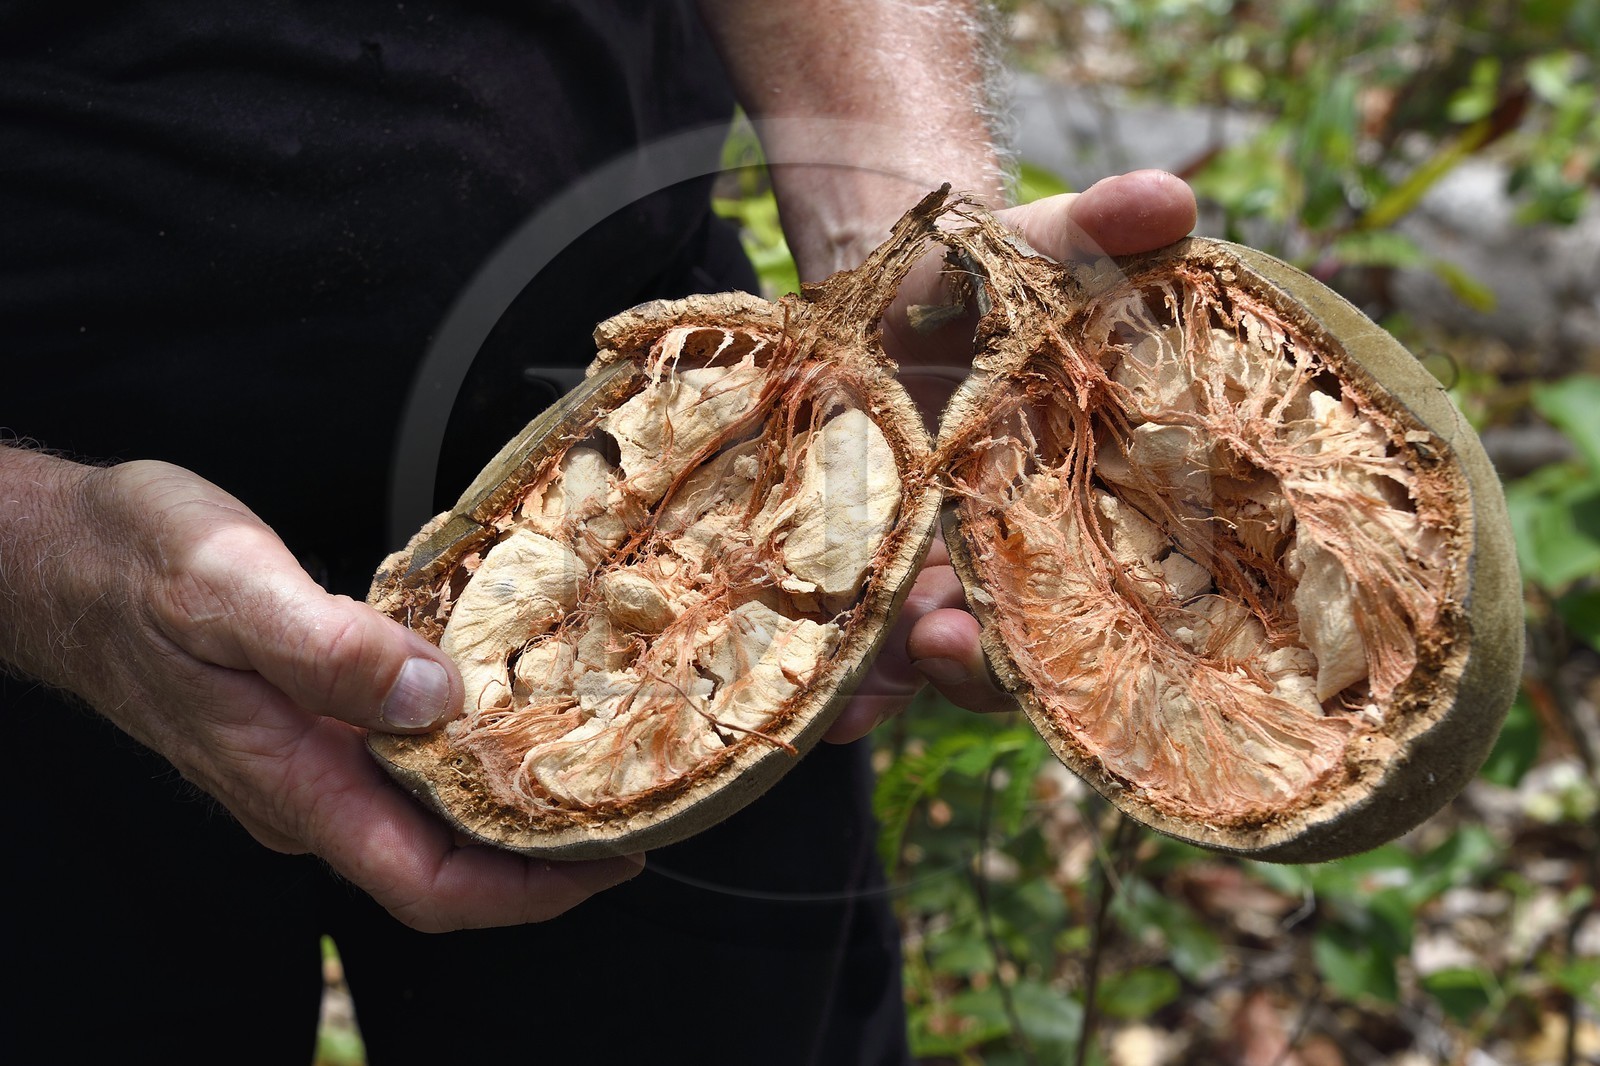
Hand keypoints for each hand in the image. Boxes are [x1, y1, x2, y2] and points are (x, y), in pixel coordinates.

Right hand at [15, 456, 640, 930]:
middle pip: (446, 864)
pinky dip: (472, 754)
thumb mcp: (231, 587)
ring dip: (514, 806)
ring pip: (431, 816)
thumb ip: (331, 649)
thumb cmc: (133, 566)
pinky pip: (408, 765)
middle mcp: (309, 792)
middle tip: (632, 807)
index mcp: (295, 784)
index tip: (611, 862)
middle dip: (544, 854)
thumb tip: (437, 697)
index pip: (429, 886)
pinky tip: (515, 712)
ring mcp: (310, 763)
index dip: (530, 892)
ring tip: (597, 767)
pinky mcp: (311, 726)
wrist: (62, 556)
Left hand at [825, 169, 1197, 741]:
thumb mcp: (1038, 249)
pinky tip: (799, 693)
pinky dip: (828, 678)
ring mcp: (936, 574)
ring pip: (920, 662)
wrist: (894, 293)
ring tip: (842, 694)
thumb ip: (1098, 230)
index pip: (1093, 598)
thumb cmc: (986, 280)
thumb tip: (1169, 193)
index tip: (1011, 619)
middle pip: (1010, 653)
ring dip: (887, 682)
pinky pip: (852, 647)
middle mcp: (1014, 559)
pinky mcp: (866, 574)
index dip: (1067, 629)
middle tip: (939, 642)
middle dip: (976, 665)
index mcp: (1074, 505)